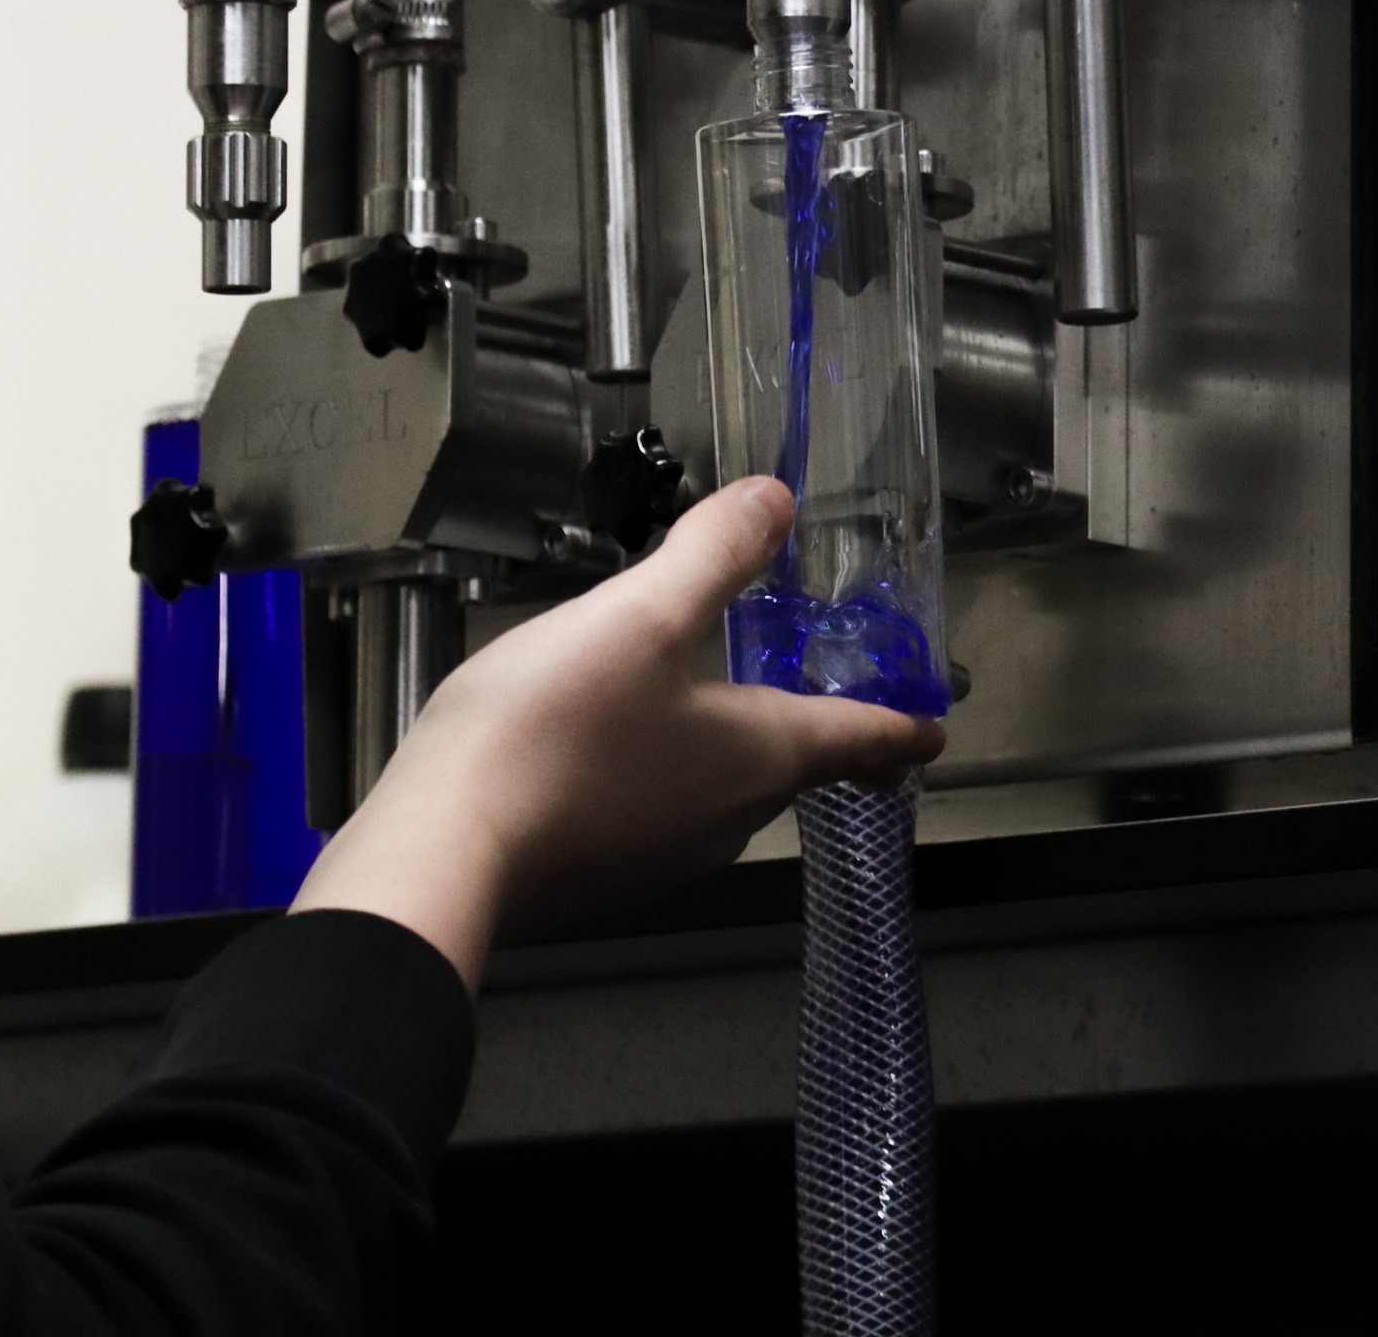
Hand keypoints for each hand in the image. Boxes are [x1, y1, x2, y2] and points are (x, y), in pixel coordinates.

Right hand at [292, 477, 945, 988]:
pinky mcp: (602, 876)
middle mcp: (728, 820)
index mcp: (761, 757)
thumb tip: (777, 500)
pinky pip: (655, 813)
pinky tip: (608, 742)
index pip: (864, 741)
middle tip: (808, 679)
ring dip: (726, 745)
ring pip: (721, 791)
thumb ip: (715, 554)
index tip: (935, 727)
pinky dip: (658, 772)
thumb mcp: (642, 615)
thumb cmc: (550, 732)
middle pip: (792, 766)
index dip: (906, 725)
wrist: (442, 853)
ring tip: (702, 694)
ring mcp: (664, 859)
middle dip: (808, 724)